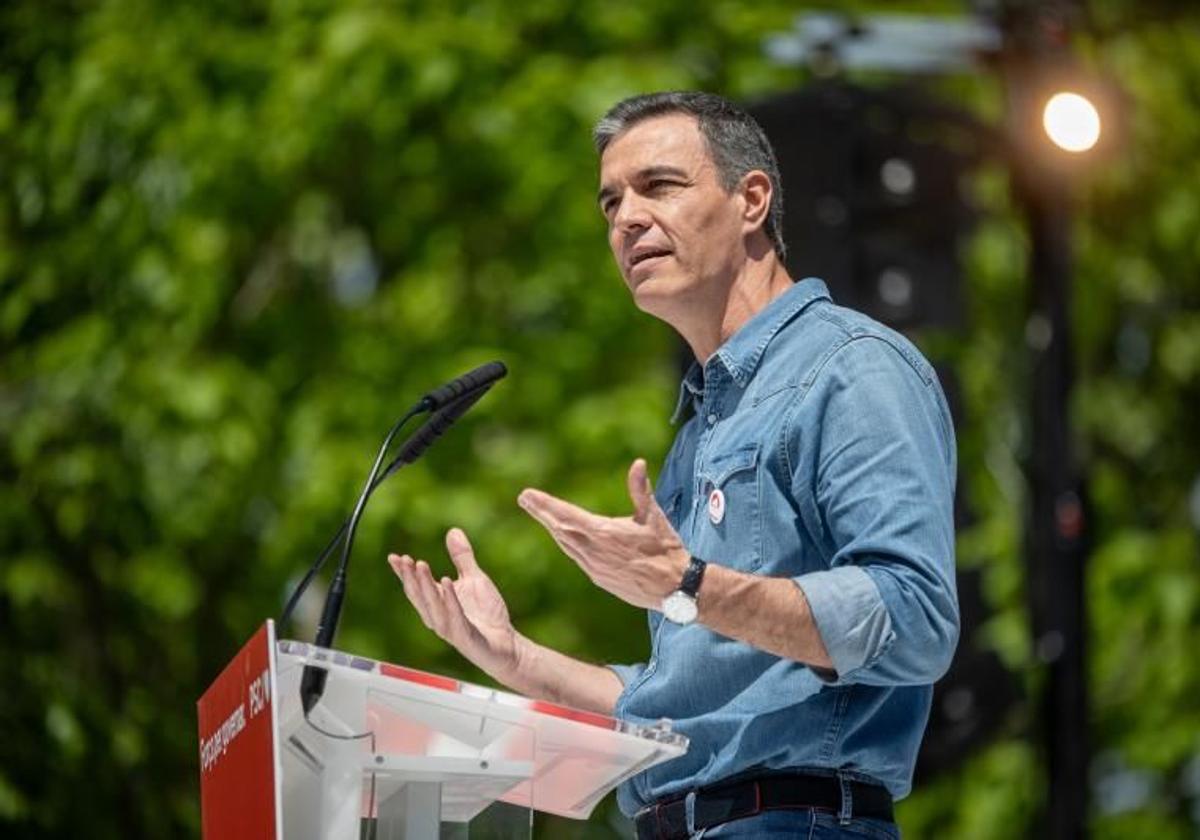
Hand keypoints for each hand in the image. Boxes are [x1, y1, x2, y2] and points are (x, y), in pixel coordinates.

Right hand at [387, 528, 520, 681]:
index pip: (415, 587)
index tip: (394, 557)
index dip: (403, 573)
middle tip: (403, 558)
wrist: (506, 643)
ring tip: (420, 565)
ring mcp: (450, 628)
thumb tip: (453, 531)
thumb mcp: (474, 578)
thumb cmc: (487, 614)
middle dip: (410, 577)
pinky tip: (446, 582)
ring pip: (432, 605)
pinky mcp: (465, 636)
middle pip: (419, 596)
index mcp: (437, 604)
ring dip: (425, 585)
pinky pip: (455, 616)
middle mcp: (438, 617)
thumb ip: (462, 557)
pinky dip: (450, 599)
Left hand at [517, 459, 688, 609]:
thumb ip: (641, 490)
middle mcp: (592, 551)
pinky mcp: (599, 578)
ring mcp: (594, 567)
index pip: (566, 515)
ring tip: (541, 515)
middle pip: (559, 529)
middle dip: (541, 513)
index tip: (527, 495)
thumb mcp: (653, 517)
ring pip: (566, 544)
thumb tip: (638, 463)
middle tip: (525, 499)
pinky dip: (567, 544)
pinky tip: (564, 537)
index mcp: (602, 533)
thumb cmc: (665, 549)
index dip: (545, 504)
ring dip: (553, 528)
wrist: (674, 588)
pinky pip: (576, 557)